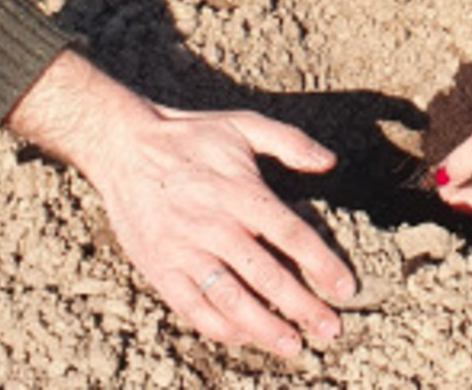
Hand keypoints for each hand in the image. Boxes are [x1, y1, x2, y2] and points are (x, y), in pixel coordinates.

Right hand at [7, 51, 353, 358]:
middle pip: (267, 275)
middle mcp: (215, 225)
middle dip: (302, 307)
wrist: (124, 145)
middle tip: (331, 331)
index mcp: (240, 192)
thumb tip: (330, 162)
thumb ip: (290, 142)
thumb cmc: (191, 135)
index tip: (346, 289)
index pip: (291, 234)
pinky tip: (245, 337)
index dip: (321, 264)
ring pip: (231, 300)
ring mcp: (185, 251)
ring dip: (265, 328)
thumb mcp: (243, 125)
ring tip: (294, 346)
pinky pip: (194, 308)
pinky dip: (220, 327)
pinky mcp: (161, 269)